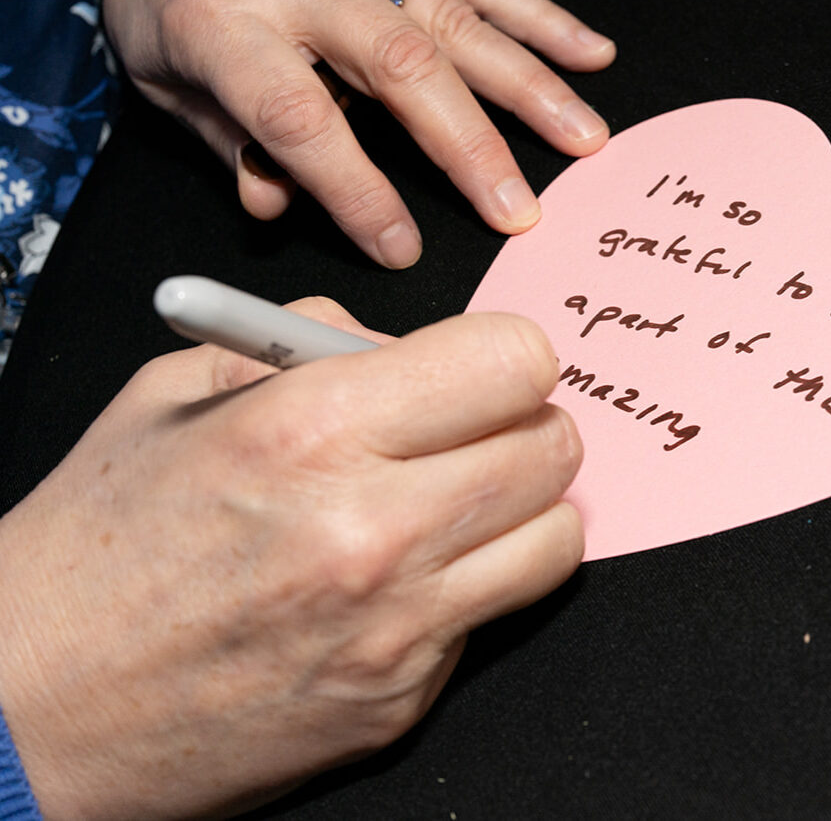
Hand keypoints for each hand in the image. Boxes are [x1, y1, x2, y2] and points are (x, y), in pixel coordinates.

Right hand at [0, 302, 582, 818]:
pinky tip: (406, 581)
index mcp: (311, 431)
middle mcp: (371, 528)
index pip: (512, 361)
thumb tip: (404, 342)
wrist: (32, 710)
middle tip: (476, 434)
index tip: (481, 370)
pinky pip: (497, 615)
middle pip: (554, 446)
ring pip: (558, 536)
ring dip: (523, 510)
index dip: (505, 357)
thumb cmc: (95, 548)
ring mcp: (395, 625)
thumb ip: (305, 341)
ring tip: (461, 505)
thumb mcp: (174, 395)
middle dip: (525, 426)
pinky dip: (474, 588)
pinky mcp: (401, 698)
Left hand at [73, 0, 616, 268]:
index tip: (398, 246)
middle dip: (468, 145)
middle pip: (399, 64)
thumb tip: (281, 206)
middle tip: (518, 211)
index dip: (353, 188)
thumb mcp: (167, 79)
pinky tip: (592, 51)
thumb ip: (229, 143)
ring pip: (456, 17)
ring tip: (584, 139)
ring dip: (530, 84)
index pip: (298, 115)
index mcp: (224, 20)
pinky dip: (541, 16)